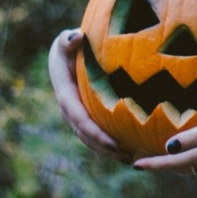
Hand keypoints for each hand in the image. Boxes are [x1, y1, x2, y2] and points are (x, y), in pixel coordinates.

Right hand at [47, 28, 129, 162]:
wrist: (65, 52)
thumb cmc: (69, 44)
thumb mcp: (66, 40)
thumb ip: (68, 40)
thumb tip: (75, 38)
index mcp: (65, 93)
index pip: (80, 118)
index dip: (95, 132)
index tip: (113, 143)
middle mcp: (69, 108)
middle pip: (86, 135)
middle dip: (104, 148)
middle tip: (127, 156)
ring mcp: (76, 114)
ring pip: (90, 139)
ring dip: (108, 151)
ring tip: (131, 159)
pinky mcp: (85, 115)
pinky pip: (95, 133)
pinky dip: (110, 144)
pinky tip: (130, 150)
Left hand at [132, 110, 196, 178]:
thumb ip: (194, 137)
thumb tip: (168, 146)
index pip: (171, 162)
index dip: (153, 163)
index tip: (134, 165)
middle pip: (180, 168)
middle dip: (163, 165)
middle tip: (146, 160)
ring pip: (194, 168)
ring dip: (179, 164)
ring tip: (169, 156)